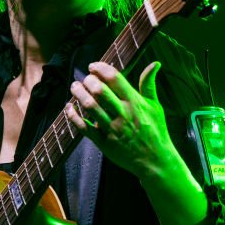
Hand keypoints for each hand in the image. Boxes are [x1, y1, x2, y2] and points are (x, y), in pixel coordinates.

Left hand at [66, 61, 175, 179]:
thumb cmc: (156, 131)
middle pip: (99, 90)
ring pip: (90, 106)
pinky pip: (84, 127)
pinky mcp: (104, 142)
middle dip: (88, 80)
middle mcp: (123, 114)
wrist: (154, 161)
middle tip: (85, 78)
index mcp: (135, 103)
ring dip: (78, 93)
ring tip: (75, 87)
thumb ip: (149, 84)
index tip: (93, 66)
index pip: (114, 78)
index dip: (100, 68)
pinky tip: (69, 108)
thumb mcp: (155, 106)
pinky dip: (73, 116)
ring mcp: (112, 129)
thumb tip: (155, 64)